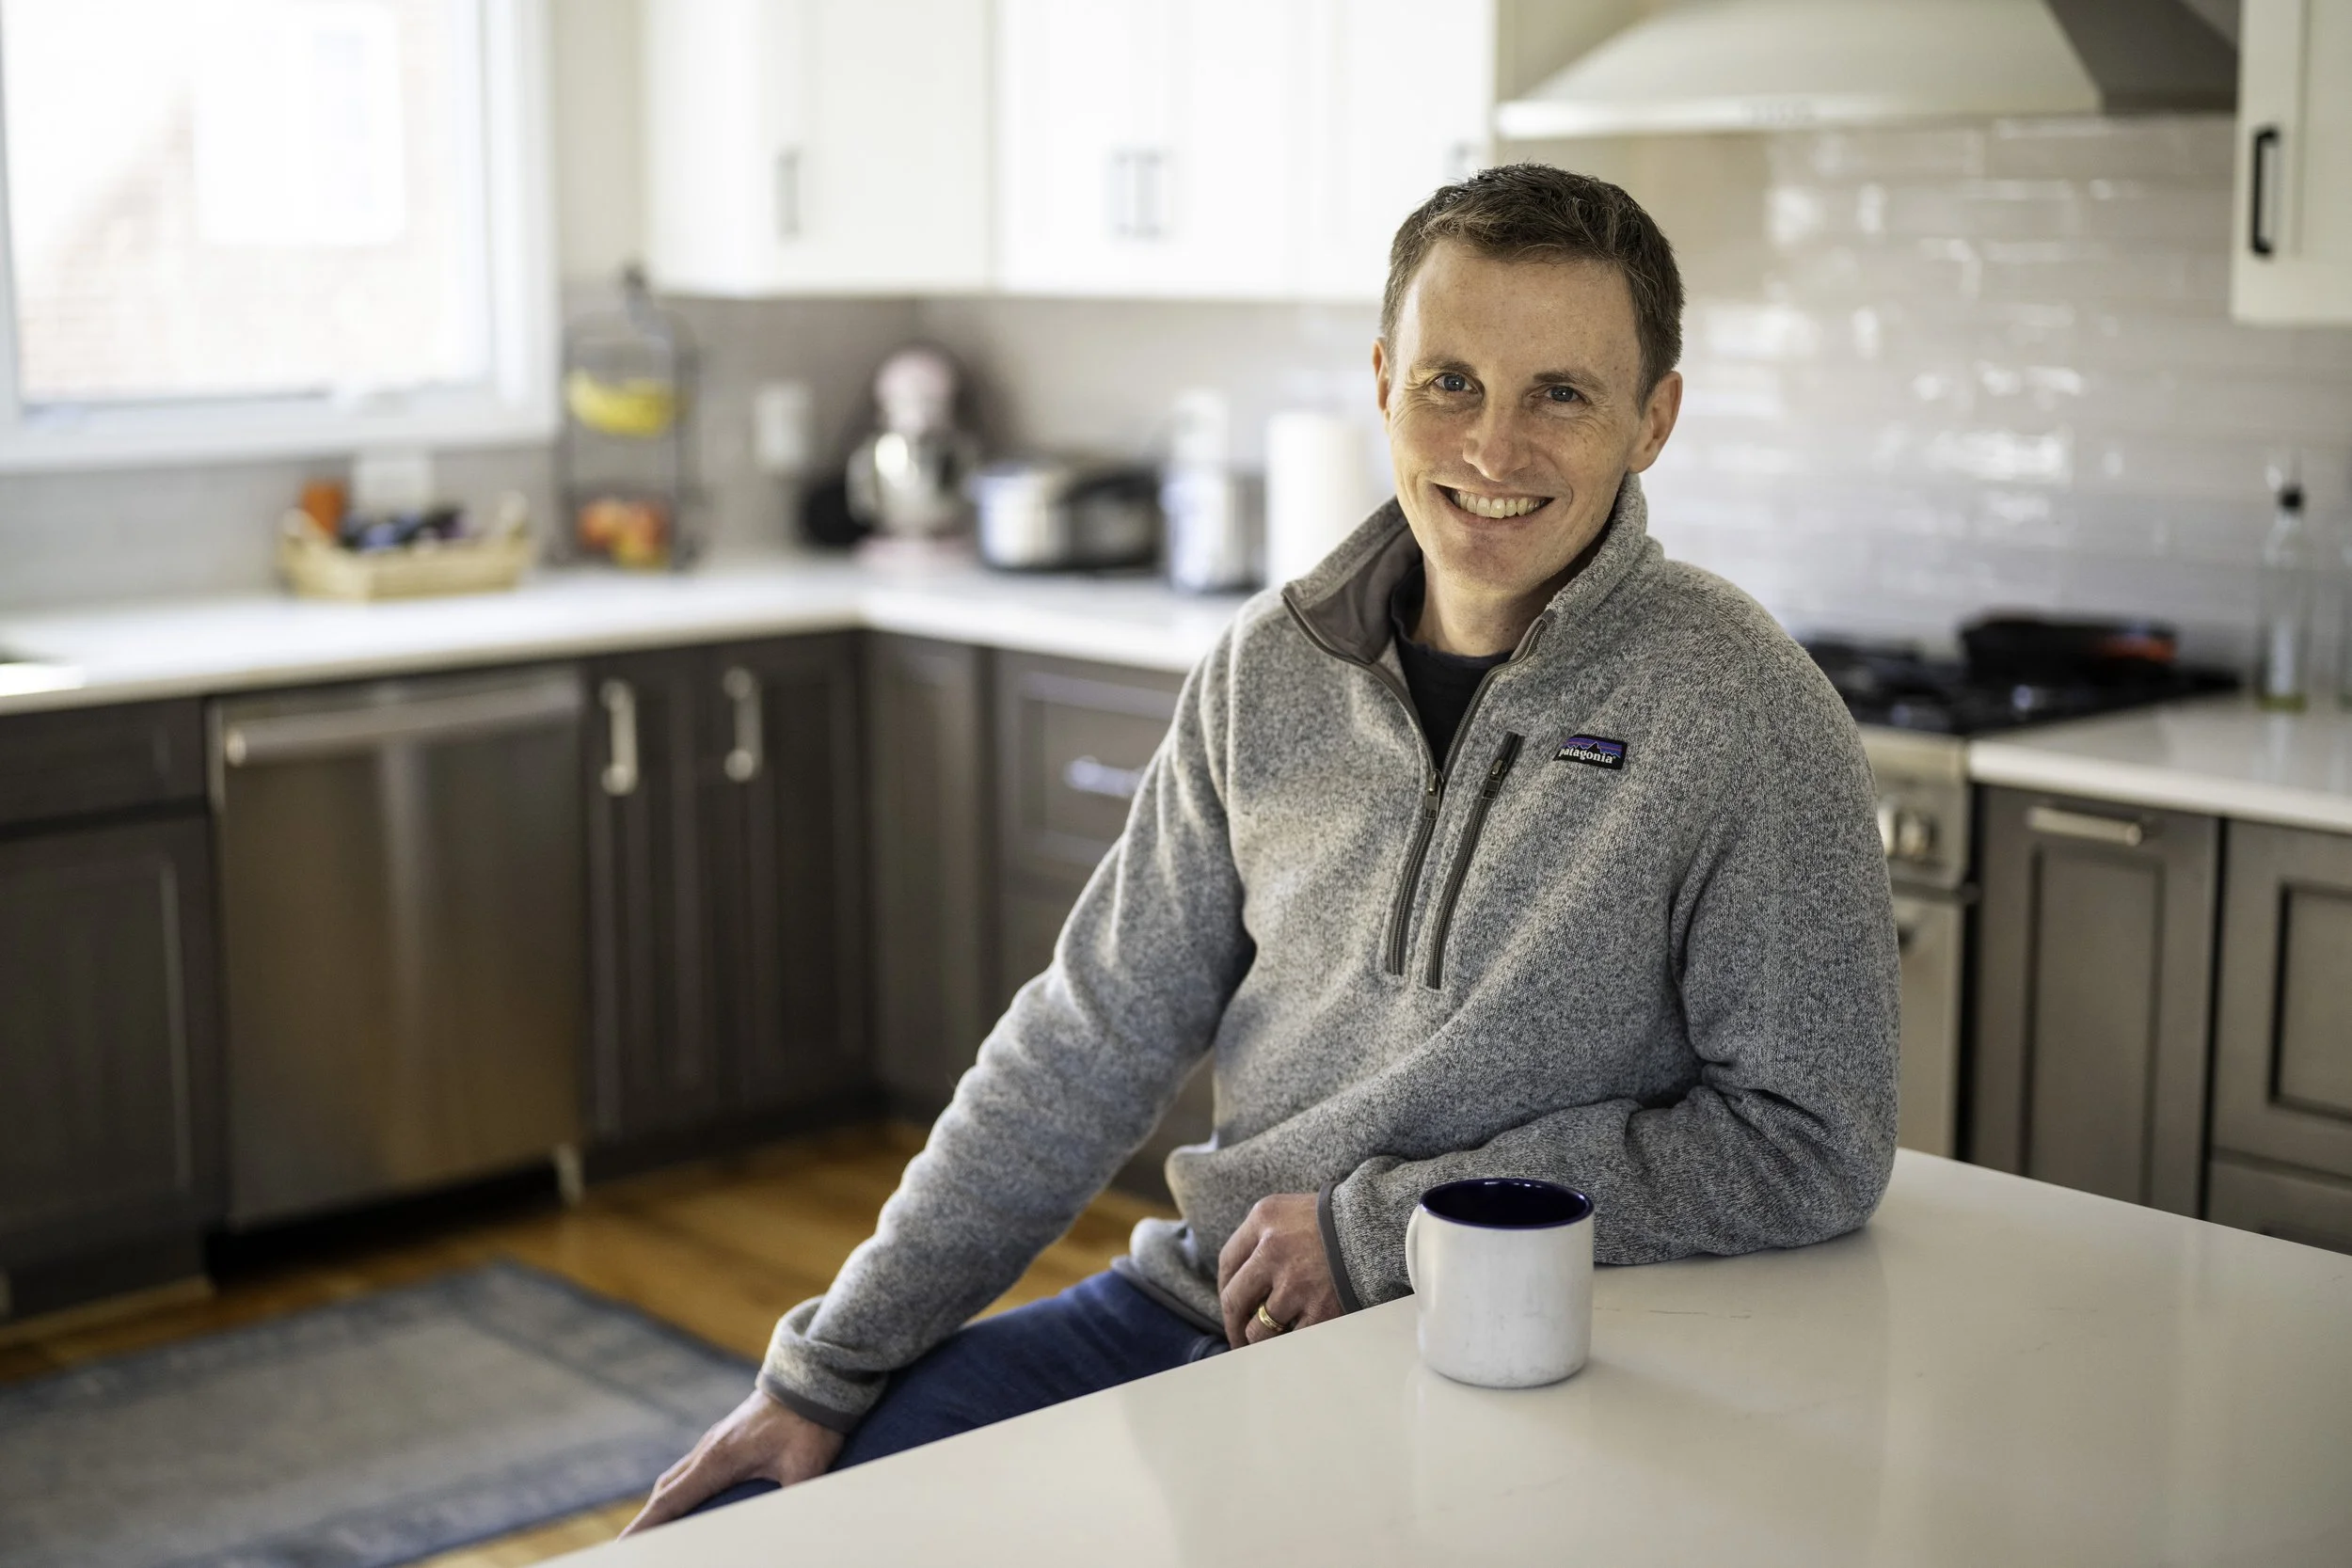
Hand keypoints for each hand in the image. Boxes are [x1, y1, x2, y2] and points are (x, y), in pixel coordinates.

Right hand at [621, 1386, 845, 1535]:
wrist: (814, 1379)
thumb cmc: (808, 1423)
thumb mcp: (806, 1467)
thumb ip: (795, 1500)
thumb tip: (795, 1528)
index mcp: (718, 1460)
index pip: (670, 1502)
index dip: (644, 1528)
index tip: (622, 1549)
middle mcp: (709, 1449)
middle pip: (665, 1492)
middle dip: (646, 1523)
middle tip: (631, 1549)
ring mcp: (715, 1440)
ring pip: (676, 1478)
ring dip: (662, 1505)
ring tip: (654, 1533)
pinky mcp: (726, 1437)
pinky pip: (691, 1468)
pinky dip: (679, 1490)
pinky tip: (688, 1503)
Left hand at [1217, 1192, 1344, 1349]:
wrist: (1381, 1226)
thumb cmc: (1336, 1220)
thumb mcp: (1289, 1210)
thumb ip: (1263, 1235)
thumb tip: (1242, 1278)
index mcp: (1263, 1219)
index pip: (1227, 1262)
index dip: (1225, 1289)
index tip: (1231, 1305)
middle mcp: (1272, 1250)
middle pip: (1234, 1300)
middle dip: (1233, 1325)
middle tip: (1238, 1338)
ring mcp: (1294, 1283)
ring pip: (1258, 1329)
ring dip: (1261, 1339)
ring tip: (1270, 1342)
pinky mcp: (1319, 1310)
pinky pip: (1290, 1342)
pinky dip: (1289, 1346)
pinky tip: (1293, 1343)